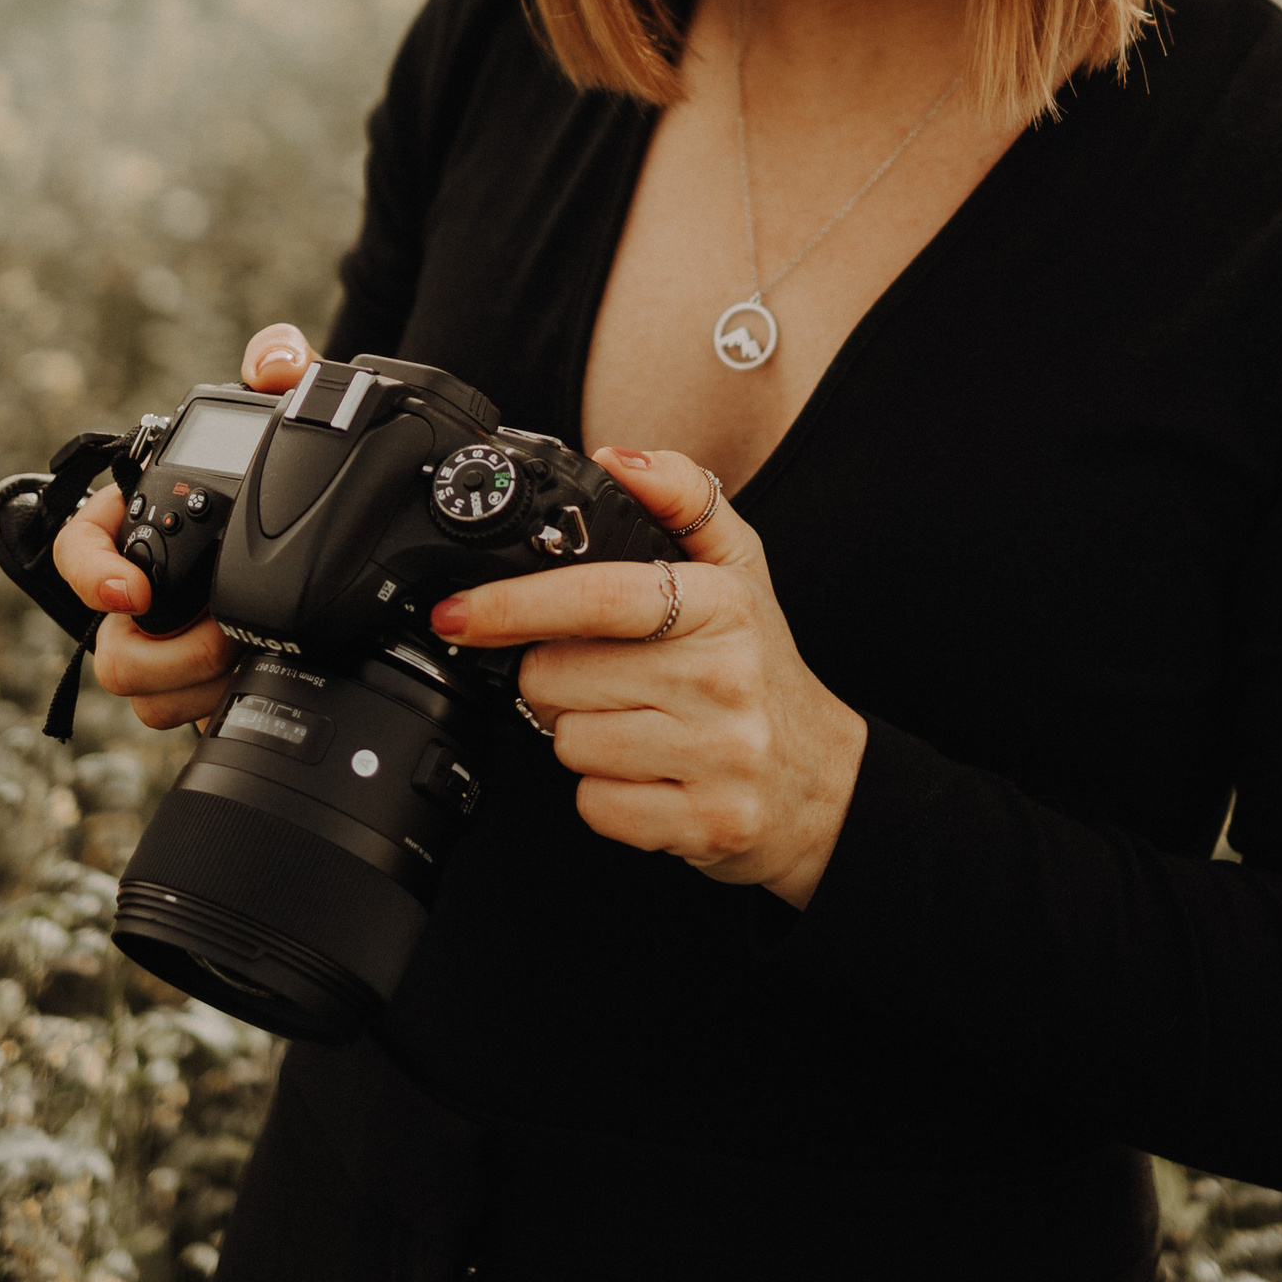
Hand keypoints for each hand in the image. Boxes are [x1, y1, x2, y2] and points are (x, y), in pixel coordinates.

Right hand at [52, 322, 314, 730]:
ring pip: (141, 692)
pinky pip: (179, 714)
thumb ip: (282, 368)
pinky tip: (254, 681)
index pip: (79, 551)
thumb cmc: (283, 468)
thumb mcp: (290, 412)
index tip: (132, 593)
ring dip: (193, 685)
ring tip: (247, 657)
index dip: (91, 575)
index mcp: (140, 523)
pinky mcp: (195, 681)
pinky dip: (211, 706)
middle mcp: (140, 589)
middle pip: (108, 646)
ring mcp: (165, 640)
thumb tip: (275, 359)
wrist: (328, 530)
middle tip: (227, 635)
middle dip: (164, 653)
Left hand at [429, 448, 865, 909]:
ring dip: (581, 735)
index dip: (514, 603)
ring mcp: (717, 754)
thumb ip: (681, 496)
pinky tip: (646, 771)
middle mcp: (723, 676)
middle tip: (603, 677)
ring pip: (570, 743)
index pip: (598, 596)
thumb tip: (615, 458)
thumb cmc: (760, 667)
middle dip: (556, 677)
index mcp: (723, 603)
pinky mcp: (704, 823)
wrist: (821, 780)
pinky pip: (595, 805)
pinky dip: (605, 793)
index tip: (460, 611)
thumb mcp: (740, 567)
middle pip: (558, 676)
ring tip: (633, 723)